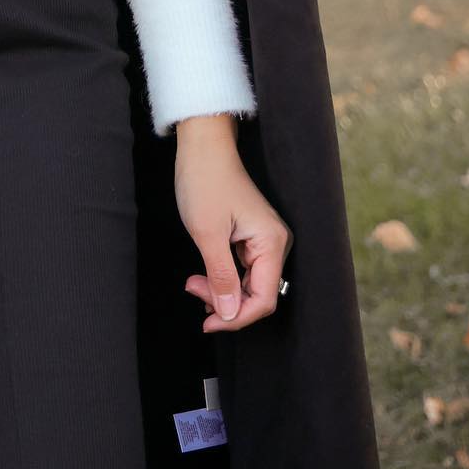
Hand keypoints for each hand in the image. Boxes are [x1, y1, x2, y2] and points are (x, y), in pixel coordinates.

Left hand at [174, 116, 292, 331]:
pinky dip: (223, 277)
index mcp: (272, 243)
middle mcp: (275, 243)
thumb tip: (228, 314)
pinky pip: (243, 269)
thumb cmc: (205, 181)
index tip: (208, 322)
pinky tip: (204, 278)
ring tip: (194, 285)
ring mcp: (263, 239)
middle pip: (257, 294)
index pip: (263, 299)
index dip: (237, 317)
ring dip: (222, 290)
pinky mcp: (251, 235)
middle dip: (226, 302)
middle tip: (193, 292)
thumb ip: (220, 276)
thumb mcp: (208, 233)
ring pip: (249, 283)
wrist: (202, 147)